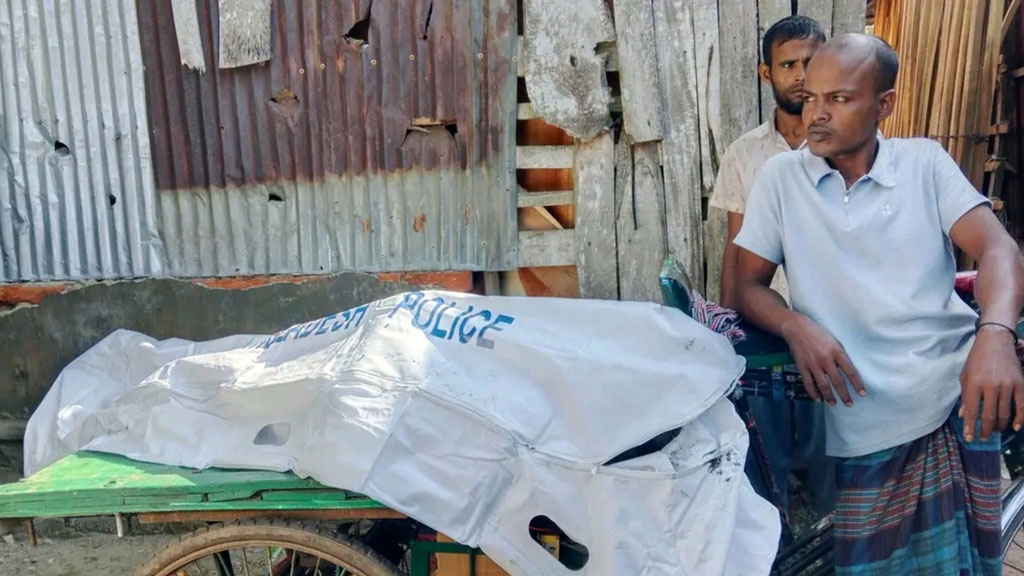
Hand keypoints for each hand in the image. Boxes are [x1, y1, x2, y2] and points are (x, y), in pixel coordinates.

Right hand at [781, 314, 865, 406]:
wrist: (798, 328)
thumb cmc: (818, 334)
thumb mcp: (834, 342)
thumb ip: (840, 356)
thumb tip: (846, 372)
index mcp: (837, 351)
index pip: (851, 371)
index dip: (857, 384)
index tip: (862, 393)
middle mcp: (826, 359)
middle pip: (838, 381)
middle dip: (844, 394)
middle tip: (849, 404)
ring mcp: (813, 364)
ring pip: (823, 385)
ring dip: (829, 396)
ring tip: (834, 404)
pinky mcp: (802, 366)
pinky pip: (808, 383)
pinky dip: (813, 392)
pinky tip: (818, 398)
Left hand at [961, 325, 1023, 441]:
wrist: (995, 342)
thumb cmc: (976, 359)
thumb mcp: (965, 376)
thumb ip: (965, 396)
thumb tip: (964, 416)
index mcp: (973, 384)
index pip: (971, 411)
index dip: (971, 427)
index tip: (970, 438)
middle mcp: (990, 386)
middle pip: (989, 415)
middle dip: (985, 430)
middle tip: (984, 437)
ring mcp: (1007, 385)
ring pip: (1004, 413)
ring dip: (999, 426)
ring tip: (995, 430)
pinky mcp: (1019, 384)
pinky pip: (1021, 406)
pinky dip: (1020, 419)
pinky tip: (1015, 427)